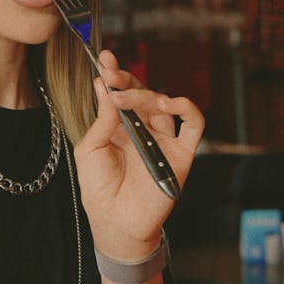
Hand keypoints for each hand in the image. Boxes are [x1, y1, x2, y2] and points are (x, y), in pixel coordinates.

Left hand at [74, 49, 204, 259]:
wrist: (116, 224)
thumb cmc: (99, 190)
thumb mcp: (91, 150)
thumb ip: (102, 120)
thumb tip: (106, 88)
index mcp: (120, 127)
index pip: (121, 94)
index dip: (115, 75)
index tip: (104, 59)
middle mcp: (143, 130)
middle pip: (142, 94)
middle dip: (127, 81)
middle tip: (112, 74)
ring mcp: (163, 140)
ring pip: (164, 104)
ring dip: (145, 95)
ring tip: (125, 98)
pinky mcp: (181, 154)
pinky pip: (193, 124)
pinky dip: (186, 107)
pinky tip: (168, 103)